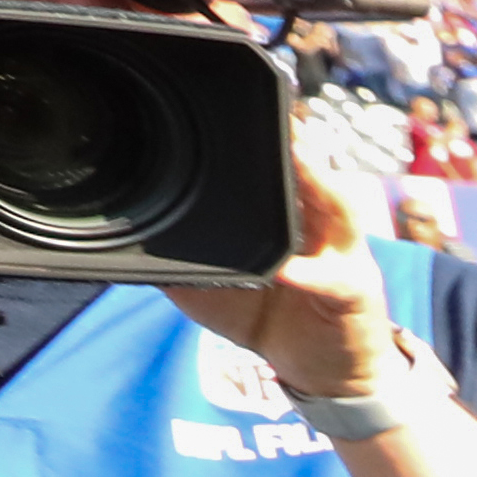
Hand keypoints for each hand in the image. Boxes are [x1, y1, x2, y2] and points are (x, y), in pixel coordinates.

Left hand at [167, 129, 396, 420]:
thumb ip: (178, 256)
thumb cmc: (268, 318)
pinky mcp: (353, 293)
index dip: (261, 132)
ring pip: (336, 207)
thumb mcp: (212, 284)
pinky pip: (330, 279)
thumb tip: (123, 235)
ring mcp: (343, 256)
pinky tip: (286, 268)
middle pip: (310, 171)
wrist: (326, 371)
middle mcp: (321, 225)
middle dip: (294, 139)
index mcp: (287, 212)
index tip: (232, 104)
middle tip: (272, 110)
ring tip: (297, 155)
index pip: (275, 163)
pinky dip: (308, 272)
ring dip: (318, 180)